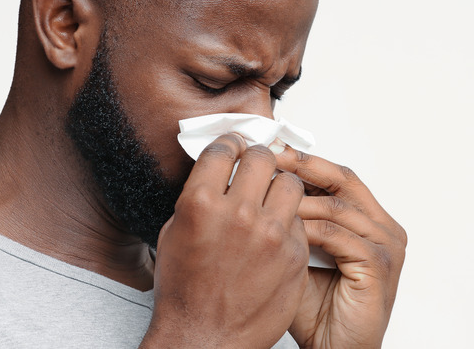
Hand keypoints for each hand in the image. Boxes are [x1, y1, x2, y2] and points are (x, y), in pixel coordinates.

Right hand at [141, 134, 308, 347]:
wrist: (205, 336)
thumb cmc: (185, 290)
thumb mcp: (175, 233)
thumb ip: (199, 198)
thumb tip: (218, 172)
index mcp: (201, 203)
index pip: (225, 148)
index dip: (230, 143)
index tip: (235, 146)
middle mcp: (238, 213)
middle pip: (262, 158)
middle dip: (258, 158)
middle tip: (255, 166)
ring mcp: (270, 234)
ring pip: (290, 184)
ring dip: (279, 186)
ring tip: (271, 198)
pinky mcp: (294, 255)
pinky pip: (298, 220)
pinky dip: (288, 222)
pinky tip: (275, 234)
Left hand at [274, 146, 407, 348]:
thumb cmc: (314, 308)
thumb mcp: (295, 252)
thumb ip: (288, 220)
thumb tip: (252, 185)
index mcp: (367, 220)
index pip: (333, 177)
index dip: (301, 161)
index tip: (266, 151)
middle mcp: (382, 227)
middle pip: (341, 179)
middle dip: (300, 166)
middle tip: (267, 157)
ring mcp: (386, 245)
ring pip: (337, 205)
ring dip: (296, 199)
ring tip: (263, 194)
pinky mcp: (379, 265)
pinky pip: (338, 235)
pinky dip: (306, 228)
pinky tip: (280, 226)